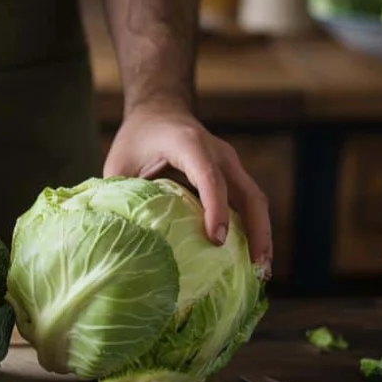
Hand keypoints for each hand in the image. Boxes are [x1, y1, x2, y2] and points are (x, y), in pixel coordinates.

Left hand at [104, 103, 272, 276]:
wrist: (160, 111)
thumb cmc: (137, 138)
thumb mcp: (119, 163)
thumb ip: (119, 195)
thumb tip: (121, 236)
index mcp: (189, 145)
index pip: (210, 179)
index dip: (216, 209)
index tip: (217, 240)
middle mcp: (218, 153)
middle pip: (249, 193)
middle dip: (257, 230)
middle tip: (257, 267)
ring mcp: (230, 163)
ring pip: (255, 200)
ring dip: (262, 234)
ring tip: (262, 270)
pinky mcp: (232, 174)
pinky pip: (248, 202)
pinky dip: (252, 227)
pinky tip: (249, 256)